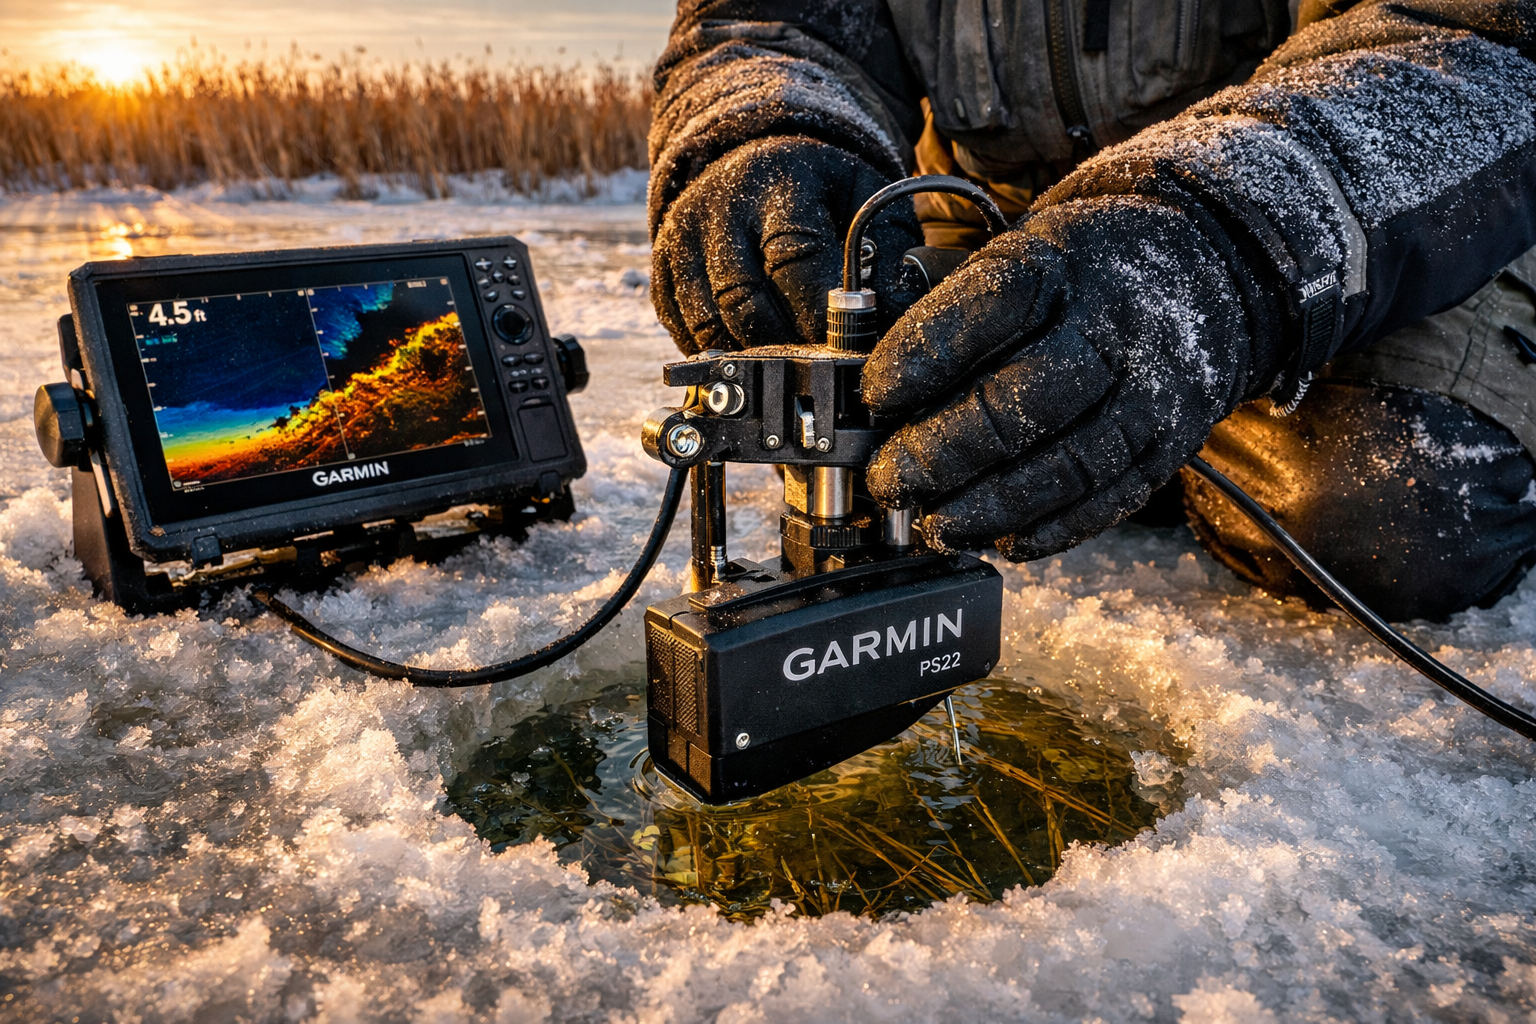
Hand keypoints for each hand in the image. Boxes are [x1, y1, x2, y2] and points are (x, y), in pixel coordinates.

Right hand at [651, 137, 921, 353]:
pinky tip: (750, 357)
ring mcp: (683, 238)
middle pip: (745, 301)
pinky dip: (718, 355)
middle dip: (786, 347)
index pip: (794, 260)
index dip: (818, 313)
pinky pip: (683, 330)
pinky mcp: (663, 267)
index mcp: (780, 182)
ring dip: (751, 359)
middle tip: (819, 370)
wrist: (748, 147)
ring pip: (709, 324)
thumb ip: (888, 250)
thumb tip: (896, 316)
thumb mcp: (863, 195)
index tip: (845, 347)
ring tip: (788, 370)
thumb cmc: (819, 184)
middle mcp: (721, 208)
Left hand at [863, 197, 1271, 559]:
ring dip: (989, 506)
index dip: (921, 357)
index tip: (873, 395)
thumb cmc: (1083, 272)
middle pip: (1022, 400)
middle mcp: (1114, 327)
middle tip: (889, 479)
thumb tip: (880, 393)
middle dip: (942, 450)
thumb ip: (957, 311)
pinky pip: (1108, 500)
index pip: (986, 308)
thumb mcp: (1024, 250)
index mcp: (1063, 264)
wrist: (1209, 264)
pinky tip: (999, 541)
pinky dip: (1049, 530)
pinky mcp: (1172, 443)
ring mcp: (1151, 390)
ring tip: (933, 525)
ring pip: (1066, 464)